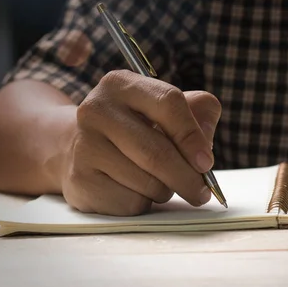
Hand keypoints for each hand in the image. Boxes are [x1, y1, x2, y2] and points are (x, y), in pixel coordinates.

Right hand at [59, 70, 220, 215]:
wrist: (83, 149)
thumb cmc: (138, 128)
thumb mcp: (169, 108)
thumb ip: (199, 114)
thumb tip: (204, 149)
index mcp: (122, 84)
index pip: (168, 103)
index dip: (192, 136)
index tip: (206, 162)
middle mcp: (97, 110)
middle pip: (157, 153)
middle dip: (188, 178)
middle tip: (202, 192)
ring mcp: (85, 145)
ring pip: (147, 182)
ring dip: (165, 190)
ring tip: (159, 181)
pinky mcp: (81, 180)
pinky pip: (130, 202)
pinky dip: (144, 203)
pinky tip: (134, 189)